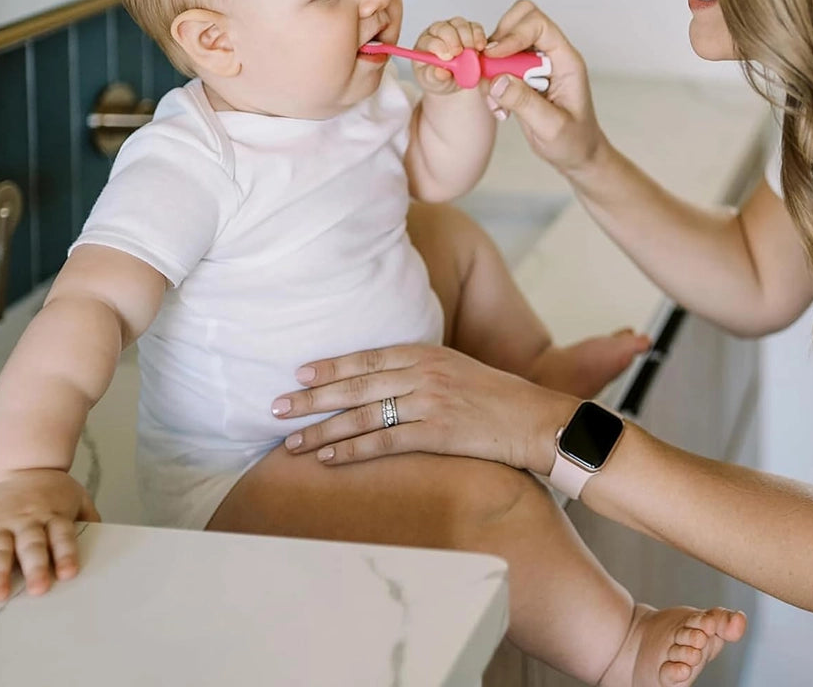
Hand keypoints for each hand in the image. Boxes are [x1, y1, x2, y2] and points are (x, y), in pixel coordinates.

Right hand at [0, 469, 99, 601]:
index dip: (66, 555)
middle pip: (32, 545)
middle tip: (39, 589)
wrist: (24, 465)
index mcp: (54, 514)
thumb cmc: (52, 491)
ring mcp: (2, 523)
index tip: (69, 574)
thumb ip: (89, 518)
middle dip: (36, 567)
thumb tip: (109, 542)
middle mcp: (28, 519)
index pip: (62, 536)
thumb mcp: (76, 497)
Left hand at [271, 344, 576, 473]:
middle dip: (312, 396)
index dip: (331, 365)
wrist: (537, 419)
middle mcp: (425, 373)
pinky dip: (353, 450)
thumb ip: (422, 371)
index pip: (368, 357)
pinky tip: (328, 459)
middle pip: (356, 384)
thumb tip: (384, 381)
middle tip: (275, 407)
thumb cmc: (499, 398)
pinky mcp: (439, 432)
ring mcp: (431, 402)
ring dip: (322, 429)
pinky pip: (385, 441)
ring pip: (364, 414)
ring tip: (291, 442)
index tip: (298, 371)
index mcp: (428, 353)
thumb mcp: (459, 370)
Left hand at [412, 18, 487, 93]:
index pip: (429, 40)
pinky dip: (480, 36)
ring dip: (468, 38)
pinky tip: (481, 48)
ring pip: (461, 25)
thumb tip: (441, 72)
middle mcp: (438, 33)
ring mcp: (455, 29)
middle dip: (453, 40)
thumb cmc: (438, 78)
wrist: (453, 80)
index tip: (447, 57)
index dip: (438, 47)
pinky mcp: (470, 31)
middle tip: (459, 53)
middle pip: (445, 28)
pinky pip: (475, 28)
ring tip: (473, 53)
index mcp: (425, 45)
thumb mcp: (433, 82)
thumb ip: (434, 77)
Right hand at [484, 0, 607, 174]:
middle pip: (520, 20)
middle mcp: (551, 56)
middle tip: (488, 67)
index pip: (539, 24)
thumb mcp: (552, 127)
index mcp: (566, 60)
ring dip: (491, 65)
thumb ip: (525, 102)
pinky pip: (498, 65)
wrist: (578, 155)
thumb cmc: (574, 141)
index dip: (513, 34)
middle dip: (498, 40)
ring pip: (504, 41)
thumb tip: (496, 80)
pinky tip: (498, 108)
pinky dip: (490, 81)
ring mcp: (535, 65)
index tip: (493, 55)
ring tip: (495, 99)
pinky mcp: (522, 77)